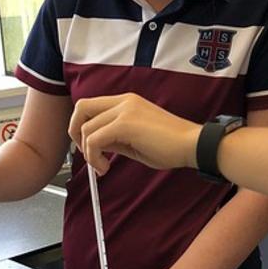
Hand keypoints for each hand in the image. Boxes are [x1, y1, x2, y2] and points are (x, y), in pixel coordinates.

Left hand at [68, 93, 199, 174]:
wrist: (192, 145)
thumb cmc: (171, 145)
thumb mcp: (136, 140)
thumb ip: (115, 139)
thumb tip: (96, 147)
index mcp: (127, 102)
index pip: (90, 106)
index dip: (82, 126)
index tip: (90, 148)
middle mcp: (123, 101)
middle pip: (81, 108)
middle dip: (75, 133)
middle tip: (87, 154)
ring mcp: (124, 111)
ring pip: (86, 127)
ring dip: (88, 152)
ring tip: (102, 166)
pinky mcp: (125, 124)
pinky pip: (94, 139)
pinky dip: (93, 157)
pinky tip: (105, 167)